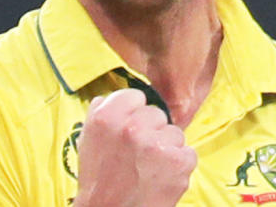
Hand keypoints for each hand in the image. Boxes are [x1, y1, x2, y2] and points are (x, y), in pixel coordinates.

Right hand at [73, 89, 195, 206]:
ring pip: (174, 133)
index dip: (134, 112)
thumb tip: (113, 98)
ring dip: (166, 147)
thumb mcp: (87, 140)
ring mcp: (157, 144)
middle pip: (157, 113)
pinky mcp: (178, 162)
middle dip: (151, 130)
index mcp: (106, 117)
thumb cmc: (99, 181)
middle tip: (138, 152)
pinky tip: (162, 175)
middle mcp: (131, 127)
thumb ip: (100, 114)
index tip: (132, 126)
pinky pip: (188, 152)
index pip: (135, 95)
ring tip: (149, 166)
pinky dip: (179, 165)